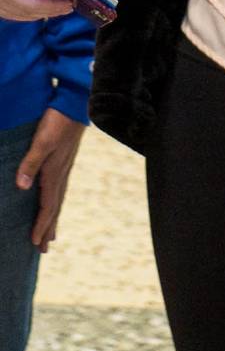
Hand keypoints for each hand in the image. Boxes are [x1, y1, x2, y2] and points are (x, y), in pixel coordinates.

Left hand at [18, 108, 83, 251]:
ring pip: (58, 198)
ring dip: (53, 217)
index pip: (48, 205)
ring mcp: (65, 165)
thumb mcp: (41, 141)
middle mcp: (62, 172)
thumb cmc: (58, 120)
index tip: (35, 244)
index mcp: (55, 172)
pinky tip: (54, 199)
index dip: (41, 225)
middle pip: (55, 206)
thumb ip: (30, 162)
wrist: (77, 101)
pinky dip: (56, 201)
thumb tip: (21, 186)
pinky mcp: (65, 159)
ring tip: (51, 234)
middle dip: (48, 228)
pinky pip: (60, 187)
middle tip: (43, 249)